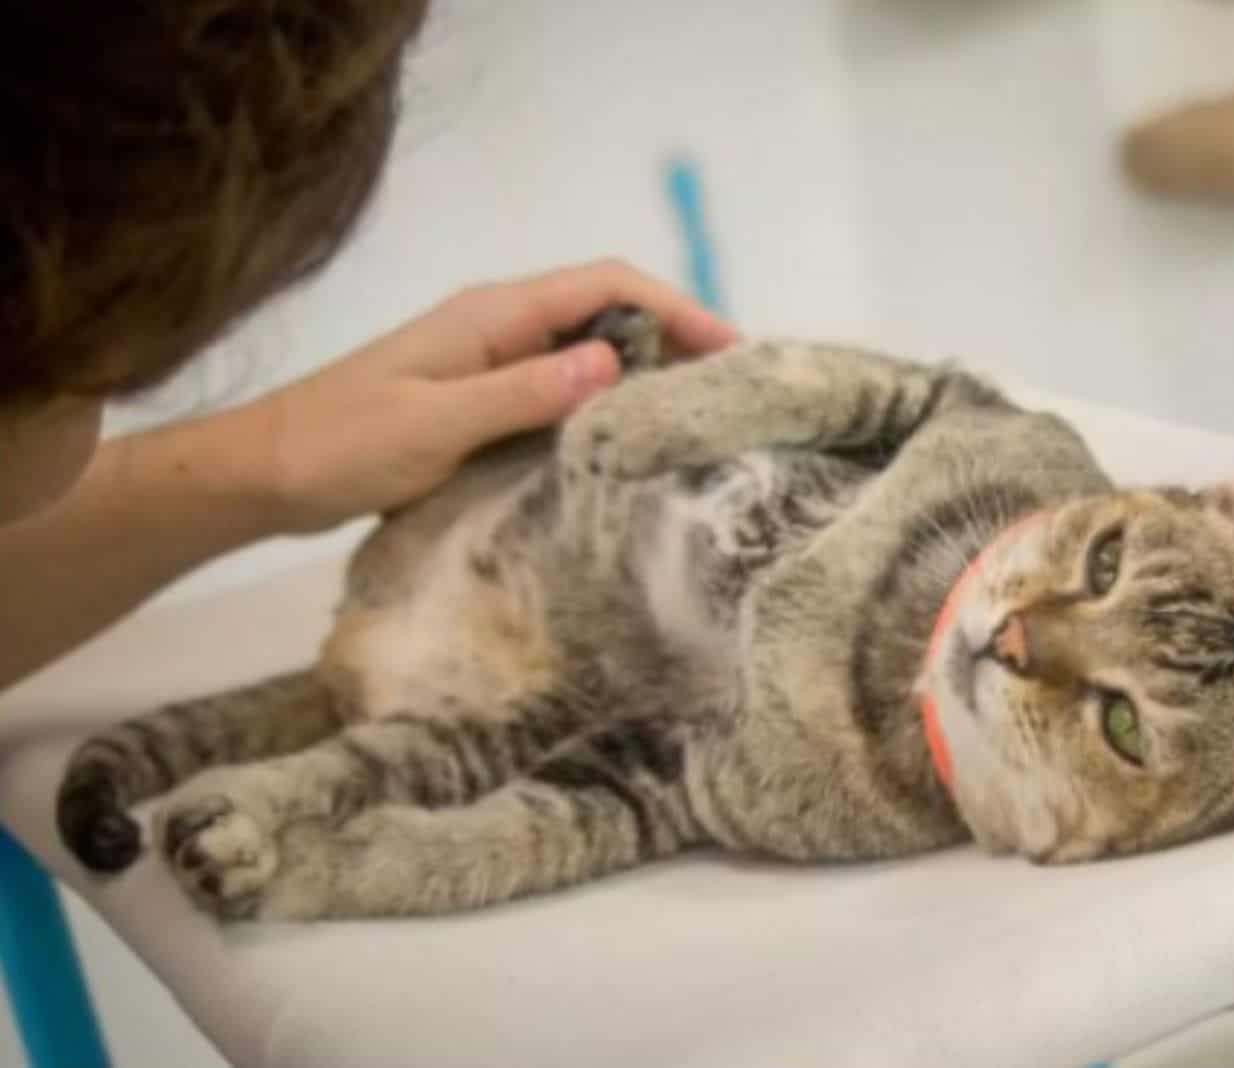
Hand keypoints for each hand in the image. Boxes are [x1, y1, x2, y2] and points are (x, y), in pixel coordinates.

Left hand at [232, 260, 737, 533]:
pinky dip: (602, 406)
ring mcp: (489, 363)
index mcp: (492, 315)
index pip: (605, 284)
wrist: (263, 473)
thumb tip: (616, 360)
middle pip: (607, 310)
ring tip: (695, 417)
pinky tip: (625, 445)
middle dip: (673, 336)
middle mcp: (498, 326)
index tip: (730, 347)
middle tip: (728, 390)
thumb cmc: (341, 445)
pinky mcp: (480, 401)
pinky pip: (559, 390)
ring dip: (642, 373)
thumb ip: (522, 391)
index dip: (675, 306)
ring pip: (586, 351)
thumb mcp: (435, 423)